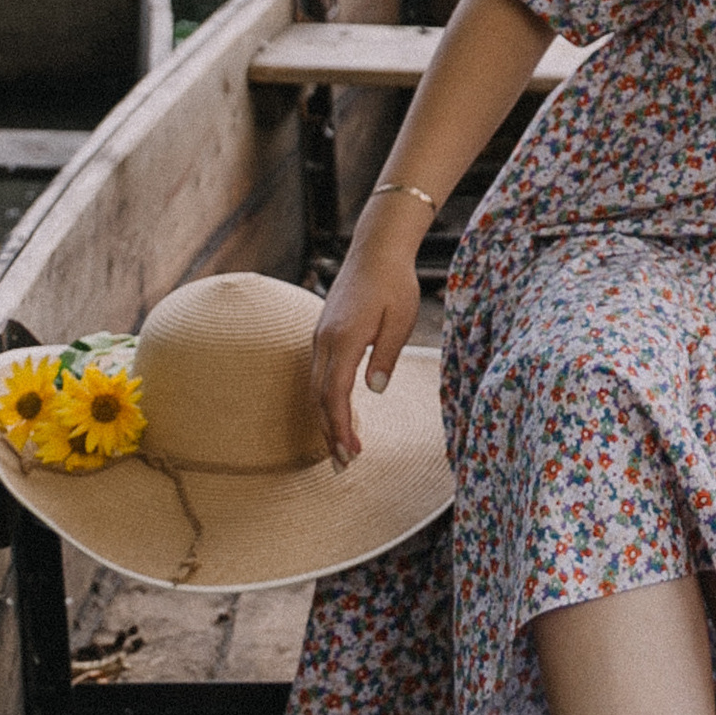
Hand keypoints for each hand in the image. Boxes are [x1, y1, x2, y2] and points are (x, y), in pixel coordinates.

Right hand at [308, 216, 420, 465]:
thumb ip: (386, 355)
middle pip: (318, 398)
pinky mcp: (324, 333)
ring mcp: (320, 337)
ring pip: (314, 387)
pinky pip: (318, 374)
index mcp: (343, 340)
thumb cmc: (395, 283)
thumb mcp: (401, 319)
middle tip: (343, 465)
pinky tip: (337, 412)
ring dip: (325, 419)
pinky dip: (325, 399)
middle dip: (329, 433)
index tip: (351, 453)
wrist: (376, 249)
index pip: (335, 395)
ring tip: (339, 448)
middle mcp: (324, 341)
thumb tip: (373, 390)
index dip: (340, 428)